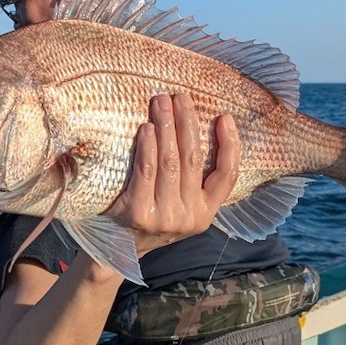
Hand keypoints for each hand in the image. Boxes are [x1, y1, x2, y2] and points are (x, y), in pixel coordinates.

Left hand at [105, 94, 239, 256]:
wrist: (115, 249)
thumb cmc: (150, 216)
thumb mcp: (179, 205)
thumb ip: (191, 180)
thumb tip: (193, 127)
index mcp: (206, 212)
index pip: (228, 176)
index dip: (230, 145)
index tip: (225, 117)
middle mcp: (190, 216)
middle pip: (193, 159)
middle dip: (188, 122)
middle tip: (180, 96)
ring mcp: (165, 217)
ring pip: (171, 161)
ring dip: (167, 126)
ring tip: (161, 101)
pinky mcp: (139, 213)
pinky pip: (146, 170)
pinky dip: (147, 146)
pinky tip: (147, 127)